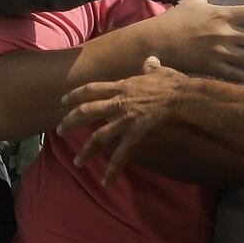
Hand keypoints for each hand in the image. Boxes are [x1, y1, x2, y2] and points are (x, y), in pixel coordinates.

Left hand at [58, 57, 188, 184]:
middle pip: (85, 112)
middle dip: (70, 122)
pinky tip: (105, 181)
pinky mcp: (134, 137)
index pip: (91, 89)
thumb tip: (150, 61)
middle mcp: (117, 104)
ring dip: (86, 151)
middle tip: (59, 130)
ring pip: (97, 138)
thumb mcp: (161, 71)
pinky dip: (112, 170)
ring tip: (77, 162)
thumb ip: (151, 67)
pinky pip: (119, 156)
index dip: (75, 95)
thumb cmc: (174, 84)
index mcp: (121, 87)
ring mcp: (124, 121)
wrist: (183, 100)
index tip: (63, 101)